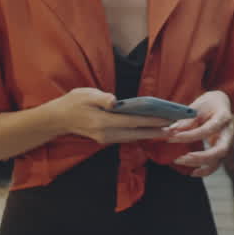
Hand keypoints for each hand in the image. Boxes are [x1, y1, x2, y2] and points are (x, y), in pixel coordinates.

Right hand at [45, 87, 172, 145]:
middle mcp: (107, 134)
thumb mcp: (86, 94)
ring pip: (133, 137)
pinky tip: (150, 130)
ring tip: (167, 130)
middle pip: (137, 133)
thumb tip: (115, 101)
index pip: (133, 122)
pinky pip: (127, 138)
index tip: (167, 120)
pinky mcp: (106, 139)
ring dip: (150, 134)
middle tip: (175, 128)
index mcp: (103, 122)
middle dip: (156, 131)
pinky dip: (140, 134)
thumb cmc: (73, 102)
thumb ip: (102, 98)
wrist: (58, 119)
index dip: (151, 121)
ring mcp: (106, 139)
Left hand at [167, 90, 233, 175]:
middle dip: (200, 157)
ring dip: (199, 164)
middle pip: (220, 150)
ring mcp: (227, 143)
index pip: (207, 130)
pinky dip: (205, 171)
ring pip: (218, 160)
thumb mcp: (197, 106)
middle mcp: (228, 132)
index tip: (173, 137)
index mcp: (223, 117)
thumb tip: (172, 131)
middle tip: (180, 158)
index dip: (189, 135)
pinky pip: (216, 164)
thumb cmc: (208, 104)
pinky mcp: (221, 150)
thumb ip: (187, 119)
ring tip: (180, 161)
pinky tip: (192, 172)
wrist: (221, 104)